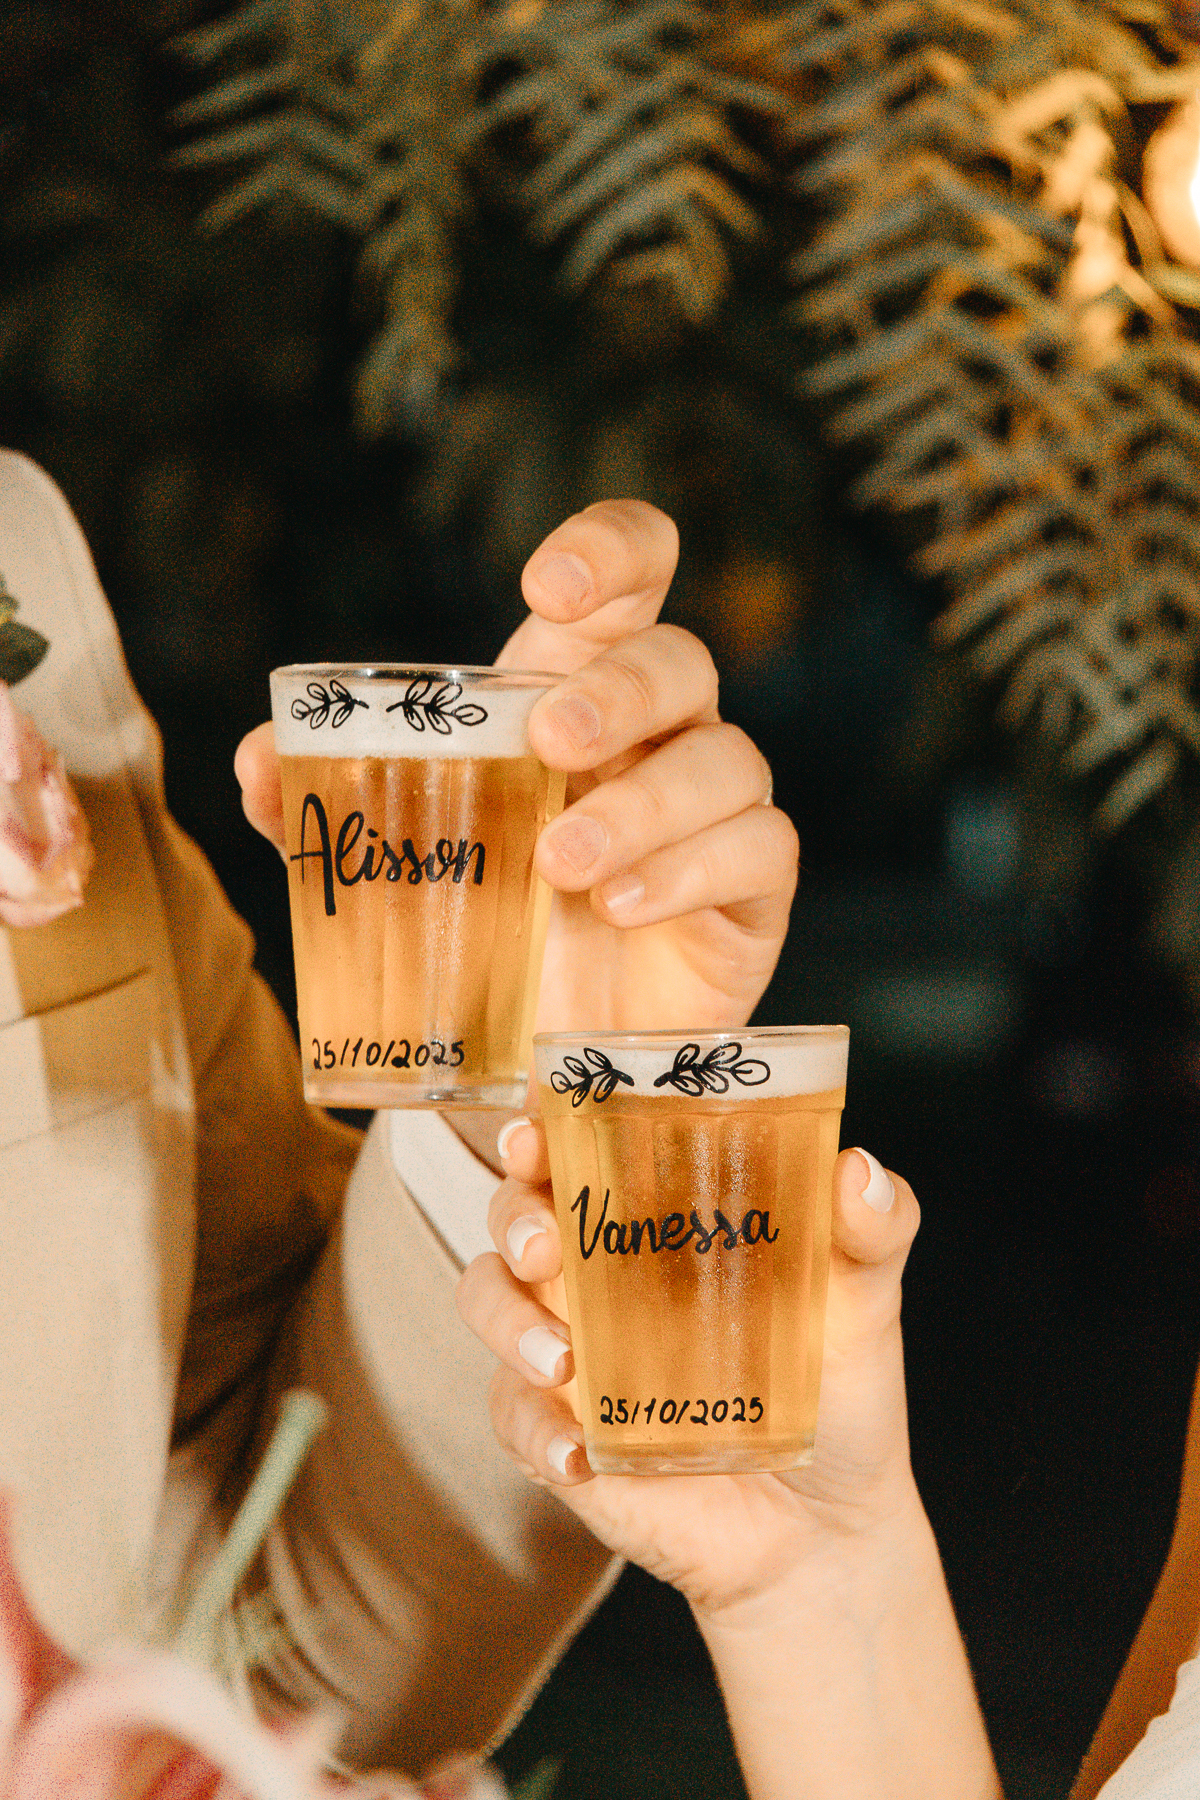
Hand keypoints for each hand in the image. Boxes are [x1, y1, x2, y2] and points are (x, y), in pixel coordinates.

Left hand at [235, 501, 797, 1040]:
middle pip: (679, 659)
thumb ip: (328, 804)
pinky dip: (689, 871)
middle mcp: (659, 736)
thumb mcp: (396, 860)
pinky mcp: (753, 890)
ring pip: (727, 759)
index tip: (549, 585)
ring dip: (643, 804)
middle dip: (618, 690)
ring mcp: (716, 810)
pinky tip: (619, 907)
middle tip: (550, 742)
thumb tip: (257, 759)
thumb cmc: (479, 926)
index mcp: (578, 692)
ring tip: (558, 869)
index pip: (633, 578)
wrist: (536, 1051)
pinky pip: (760, 849)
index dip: (612, 550)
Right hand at [455, 1131, 920, 1624]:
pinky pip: (507, 1415)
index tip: (536, 1128)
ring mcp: (571, 1348)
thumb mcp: (866, 1300)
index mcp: (657, 1215)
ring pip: (487, 1299)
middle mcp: (599, 1267)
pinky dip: (531, 1430)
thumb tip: (859, 1169)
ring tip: (562, 1365)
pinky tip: (577, 1455)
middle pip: (514, 1210)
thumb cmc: (838, 1389)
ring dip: (508, 1322)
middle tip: (548, 1248)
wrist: (825, 1524)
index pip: (581, 1144)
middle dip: (514, 1217)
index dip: (542, 1124)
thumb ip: (874, 1228)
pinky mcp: (560, 1427)